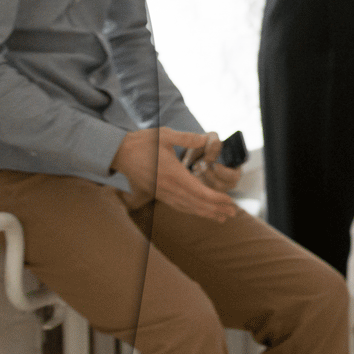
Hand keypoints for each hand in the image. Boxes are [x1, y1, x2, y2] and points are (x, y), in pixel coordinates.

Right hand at [110, 127, 239, 222]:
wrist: (119, 153)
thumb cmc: (143, 143)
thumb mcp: (165, 135)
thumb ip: (186, 138)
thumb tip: (206, 139)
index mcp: (173, 174)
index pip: (199, 191)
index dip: (215, 199)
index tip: (229, 202)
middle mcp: (168, 187)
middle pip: (196, 203)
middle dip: (215, 209)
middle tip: (233, 213)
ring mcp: (162, 193)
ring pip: (186, 207)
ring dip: (205, 213)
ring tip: (221, 217)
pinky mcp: (157, 194)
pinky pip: (177, 205)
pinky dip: (191, 210)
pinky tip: (199, 212)